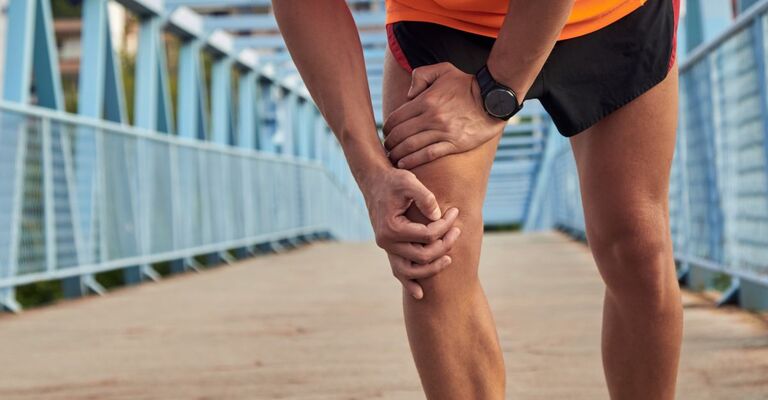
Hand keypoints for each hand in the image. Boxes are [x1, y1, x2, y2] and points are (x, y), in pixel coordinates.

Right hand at [360, 166, 461, 298]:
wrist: (374, 182)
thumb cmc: (393, 180)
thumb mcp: (409, 181)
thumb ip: (425, 197)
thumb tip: (438, 216)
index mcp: (392, 228)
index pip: (427, 235)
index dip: (445, 226)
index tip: (455, 212)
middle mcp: (387, 242)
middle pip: (423, 255)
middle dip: (444, 244)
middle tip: (458, 230)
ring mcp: (387, 249)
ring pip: (411, 270)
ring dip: (432, 268)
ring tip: (450, 259)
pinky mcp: (390, 250)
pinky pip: (399, 271)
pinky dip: (409, 283)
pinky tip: (421, 294)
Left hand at [383, 62, 506, 168]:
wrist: (493, 99)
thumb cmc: (467, 84)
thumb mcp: (444, 69)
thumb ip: (421, 75)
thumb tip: (408, 95)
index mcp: (426, 100)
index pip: (397, 117)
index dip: (387, 127)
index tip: (386, 132)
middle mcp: (432, 117)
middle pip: (401, 134)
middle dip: (390, 142)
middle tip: (386, 147)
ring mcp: (443, 132)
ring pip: (411, 146)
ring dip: (398, 154)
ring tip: (392, 158)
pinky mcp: (454, 144)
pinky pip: (428, 155)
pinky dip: (413, 161)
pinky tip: (404, 164)